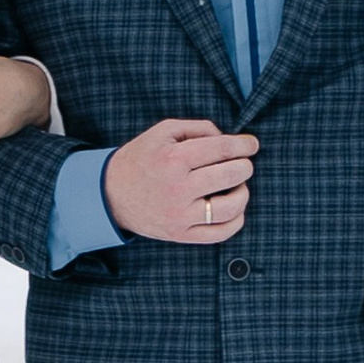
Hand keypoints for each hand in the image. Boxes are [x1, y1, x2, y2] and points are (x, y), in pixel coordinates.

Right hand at [102, 119, 258, 243]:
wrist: (111, 194)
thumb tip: (227, 138)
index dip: (244, 145)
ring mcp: (181, 215)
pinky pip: (221, 232)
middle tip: (242, 163)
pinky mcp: (181, 234)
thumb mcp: (162, 132)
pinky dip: (236, 220)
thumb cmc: (141, 159)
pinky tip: (233, 208)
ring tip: (237, 185)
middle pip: (231, 174)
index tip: (252, 144)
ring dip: (243, 192)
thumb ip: (197, 128)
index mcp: (173, 159)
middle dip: (244, 165)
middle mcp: (178, 188)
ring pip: (232, 206)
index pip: (222, 149)